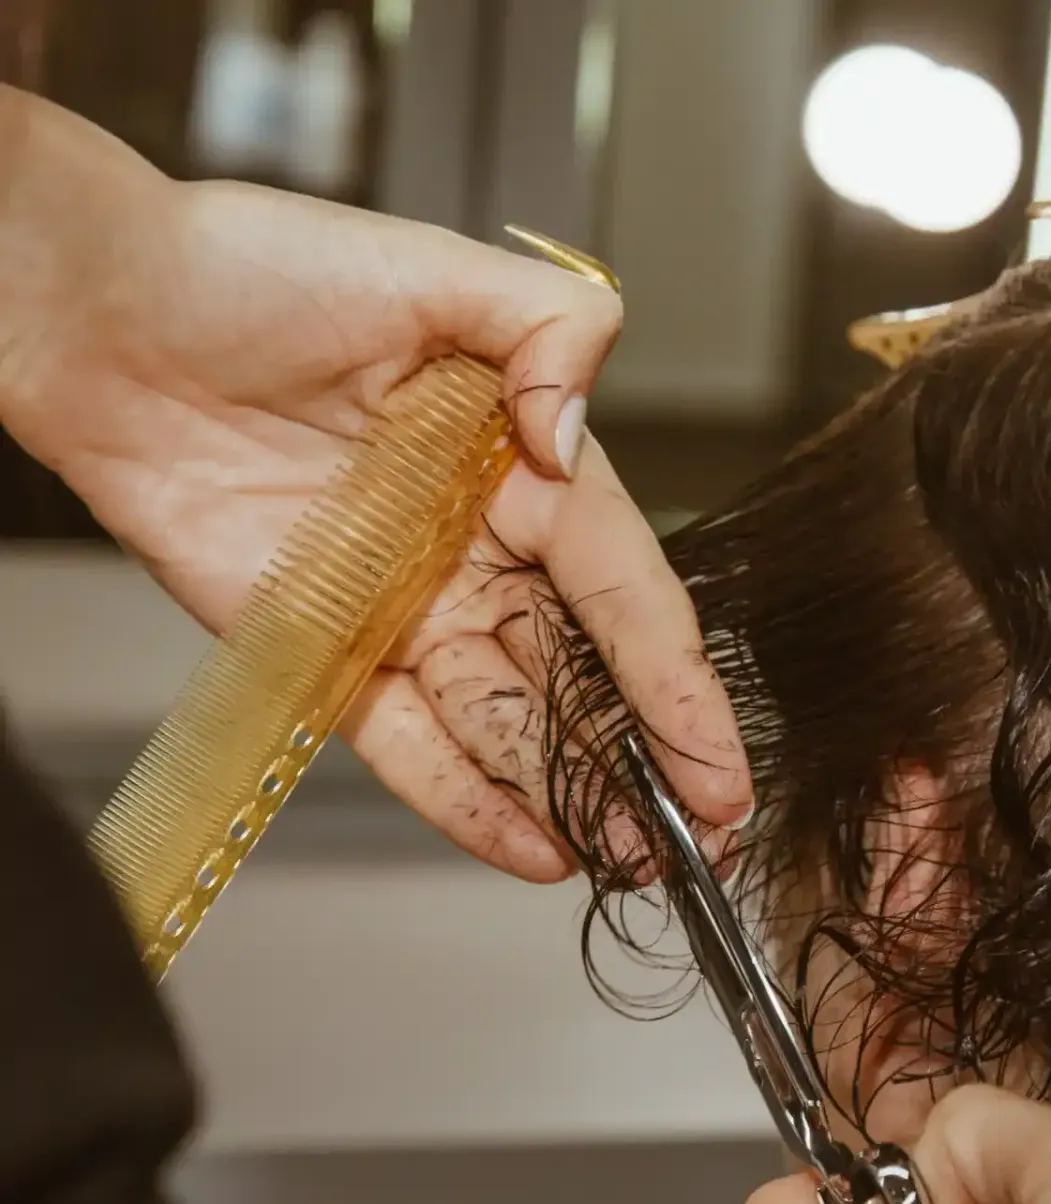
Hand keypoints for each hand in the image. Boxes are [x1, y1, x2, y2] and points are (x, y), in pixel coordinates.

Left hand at [0, 88, 751, 878]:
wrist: (99, 316)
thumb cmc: (256, 270)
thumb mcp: (437, 267)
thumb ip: (551, 333)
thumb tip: (574, 443)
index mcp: (521, 462)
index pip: (622, 583)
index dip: (676, 674)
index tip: (719, 750)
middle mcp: (475, 545)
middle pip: (582, 670)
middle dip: (647, 755)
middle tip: (705, 832)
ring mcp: (403, 605)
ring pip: (505, 718)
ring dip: (571, 791)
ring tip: (632, 856)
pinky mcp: (323, 649)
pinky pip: (404, 740)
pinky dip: (463, 798)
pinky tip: (530, 846)